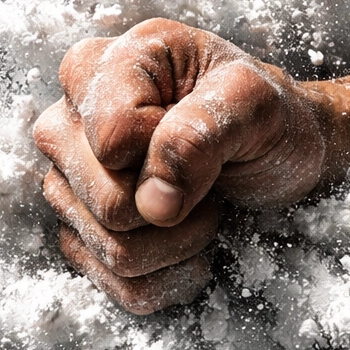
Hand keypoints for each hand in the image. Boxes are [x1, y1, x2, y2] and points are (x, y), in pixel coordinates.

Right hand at [33, 19, 328, 311]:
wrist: (280, 155)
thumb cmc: (266, 119)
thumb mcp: (256, 105)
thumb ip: (201, 133)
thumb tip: (153, 203)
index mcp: (108, 64)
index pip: (113, 136)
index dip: (169, 151)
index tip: (206, 135)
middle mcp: (71, 121)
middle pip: (106, 201)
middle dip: (178, 205)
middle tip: (213, 179)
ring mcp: (69, 181)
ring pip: (111, 249)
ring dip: (180, 243)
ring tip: (204, 205)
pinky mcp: (81, 233)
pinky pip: (118, 285)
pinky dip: (172, 275)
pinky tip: (191, 243)